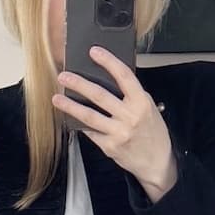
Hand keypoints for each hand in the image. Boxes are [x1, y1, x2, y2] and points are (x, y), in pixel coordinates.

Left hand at [52, 50, 178, 201]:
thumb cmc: (153, 133)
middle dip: (79, 84)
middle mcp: (130, 117)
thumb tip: (110, 78)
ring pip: (89, 116)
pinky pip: (91, 132)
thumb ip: (132, 95)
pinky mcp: (109, 146)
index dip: (108, 61)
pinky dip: (80, 124)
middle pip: (100, 95)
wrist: (157, 163)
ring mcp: (118, 133)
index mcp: (141, 103)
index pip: (124, 76)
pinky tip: (70, 118)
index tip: (94, 51)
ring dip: (70, 106)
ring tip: (57, 98)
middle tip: (64, 76)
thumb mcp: (149, 109)